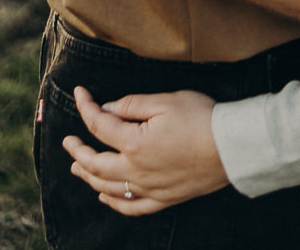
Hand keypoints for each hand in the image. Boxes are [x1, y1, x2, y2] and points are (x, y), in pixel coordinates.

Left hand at [63, 86, 226, 216]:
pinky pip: (132, 207)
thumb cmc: (201, 118)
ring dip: (88, 177)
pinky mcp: (164, 199)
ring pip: (108, 188)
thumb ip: (132, 105)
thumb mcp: (165, 101)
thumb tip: (107, 109)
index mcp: (134, 143)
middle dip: (77, 151)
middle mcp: (136, 171)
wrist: (231, 148)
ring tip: (76, 168)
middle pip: (96, 164)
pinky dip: (113, 202)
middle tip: (67, 142)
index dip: (85, 107)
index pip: (100, 124)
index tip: (79, 93)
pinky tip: (105, 196)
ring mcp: (149, 188)